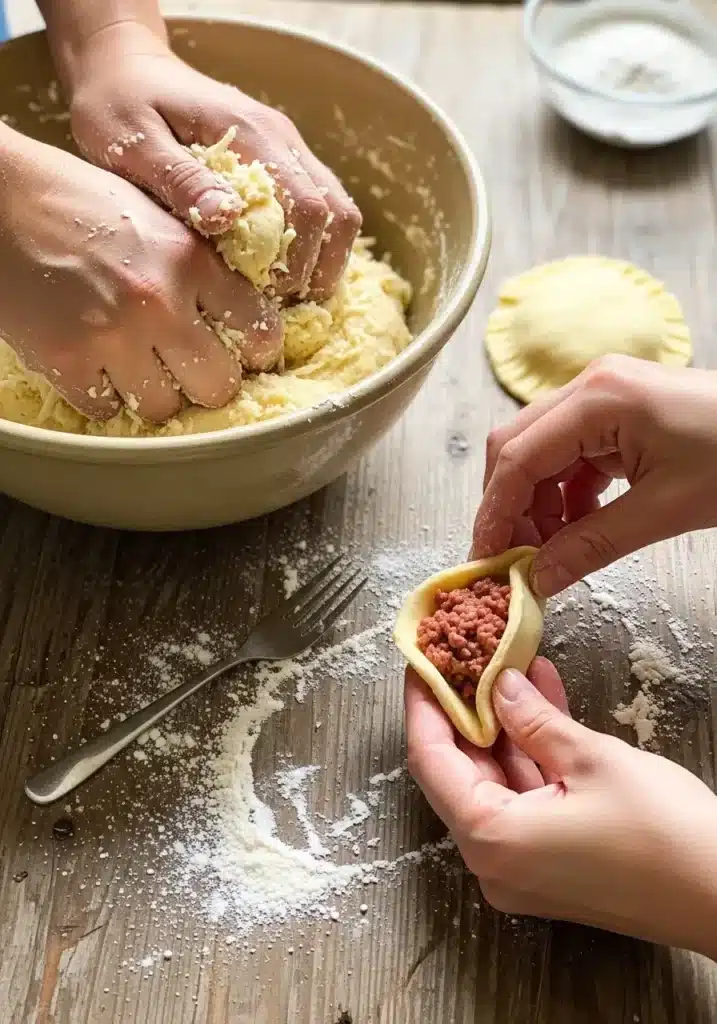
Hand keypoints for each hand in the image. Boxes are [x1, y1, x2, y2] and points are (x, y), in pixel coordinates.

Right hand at [0, 128, 280, 420]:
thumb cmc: (77, 199)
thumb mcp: (156, 215)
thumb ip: (201, 265)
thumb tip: (243, 316)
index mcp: (190, 259)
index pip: (260, 331)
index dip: (258, 349)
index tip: (246, 352)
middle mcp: (159, 301)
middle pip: (219, 385)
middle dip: (208, 382)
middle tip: (191, 369)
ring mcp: (111, 335)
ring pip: (163, 406)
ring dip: (155, 393)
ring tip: (138, 365)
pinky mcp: (65, 359)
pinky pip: (106, 410)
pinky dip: (103, 395)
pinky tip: (95, 364)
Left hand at [65, 22, 361, 302]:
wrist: (122, 65)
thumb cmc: (118, 104)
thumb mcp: (132, 142)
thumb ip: (179, 179)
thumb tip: (228, 219)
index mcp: (249, 133)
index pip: (308, 204)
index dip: (300, 259)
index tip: (270, 296)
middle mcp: (280, 137)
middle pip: (337, 212)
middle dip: (321, 268)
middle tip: (286, 307)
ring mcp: (285, 146)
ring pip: (336, 210)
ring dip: (324, 259)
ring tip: (290, 297)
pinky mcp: (279, 158)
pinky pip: (318, 206)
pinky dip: (313, 245)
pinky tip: (282, 273)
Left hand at [405, 658, 716, 957]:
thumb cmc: (665, 836)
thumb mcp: (591, 759)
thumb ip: (534, 720)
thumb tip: (501, 686)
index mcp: (491, 839)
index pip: (431, 759)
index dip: (424, 705)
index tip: (422, 662)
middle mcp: (495, 863)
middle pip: (458, 772)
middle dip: (466, 711)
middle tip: (466, 659)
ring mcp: (522, 869)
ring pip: (495, 783)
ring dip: (504, 727)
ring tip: (510, 668)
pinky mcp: (550, 866)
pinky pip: (524, 801)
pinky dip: (530, 755)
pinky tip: (541, 704)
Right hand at [472, 355, 716, 596]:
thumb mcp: (665, 509)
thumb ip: (592, 544)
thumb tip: (538, 579)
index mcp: (599, 399)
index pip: (517, 457)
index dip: (494, 513)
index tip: (486, 560)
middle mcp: (591, 387)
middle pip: (517, 448)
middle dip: (509, 507)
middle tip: (515, 560)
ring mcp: (604, 397)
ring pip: (540, 453)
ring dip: (537, 504)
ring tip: (552, 552)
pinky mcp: (618, 413)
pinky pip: (571, 455)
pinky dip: (565, 495)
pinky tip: (579, 527)